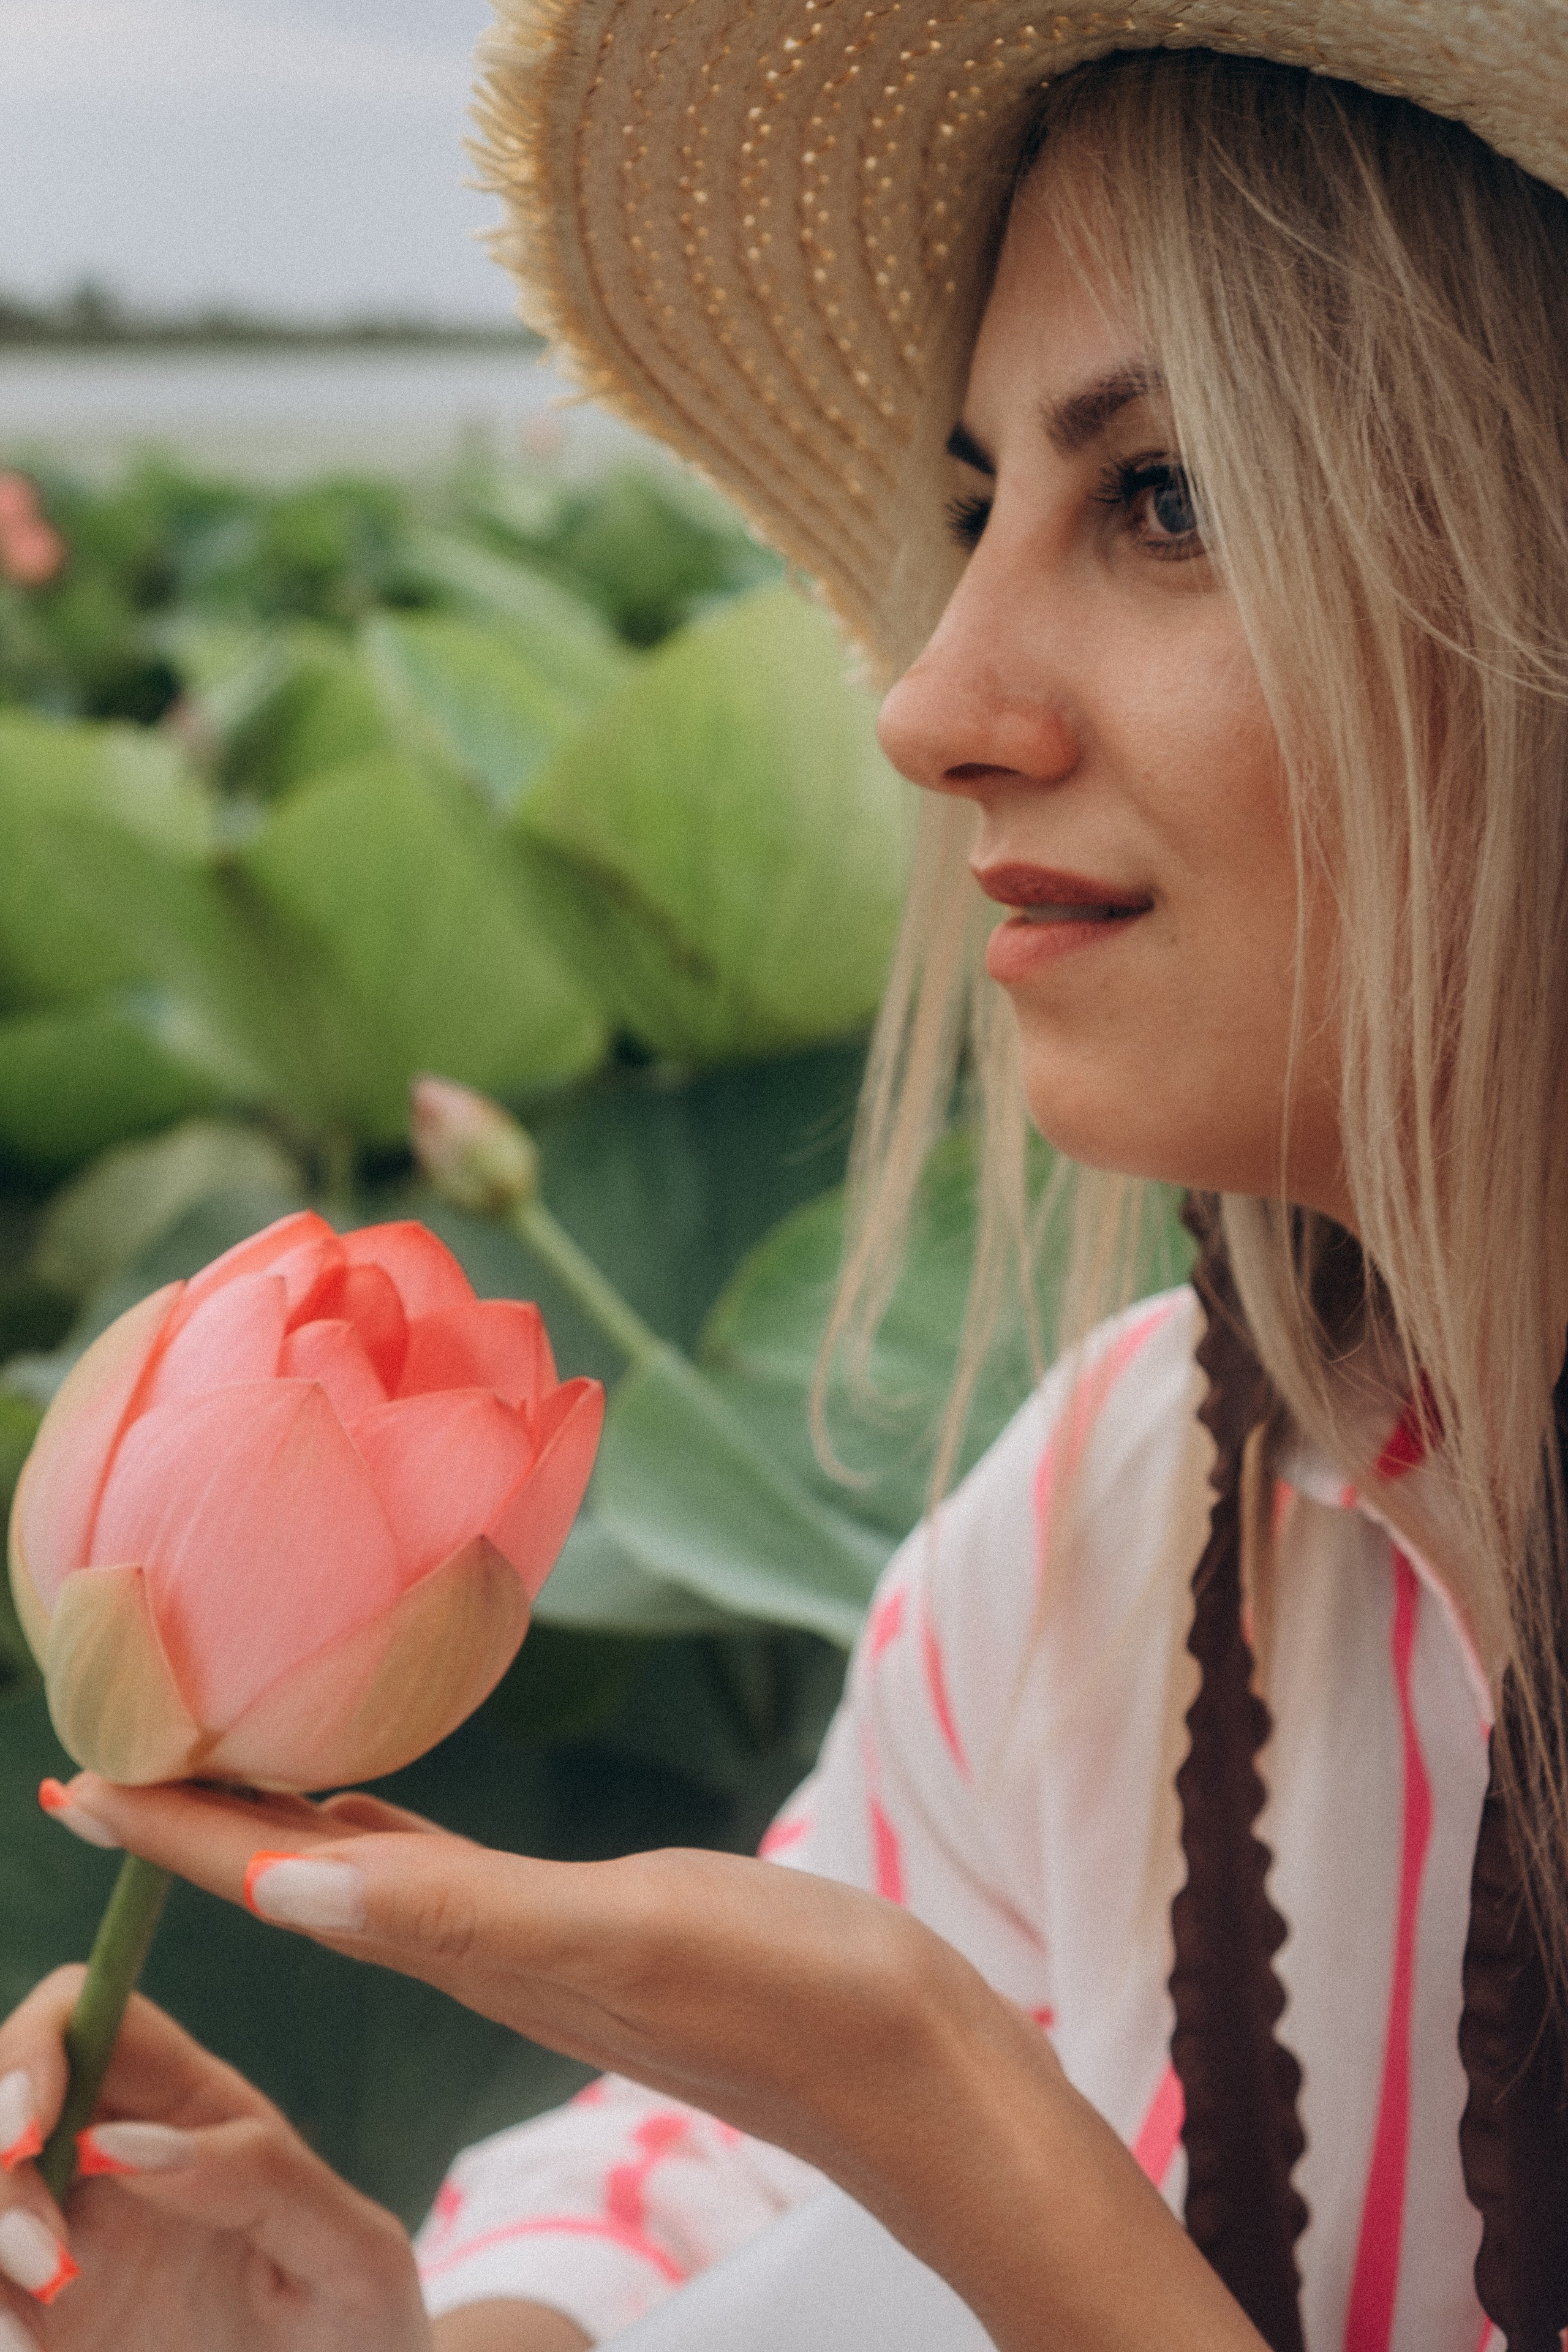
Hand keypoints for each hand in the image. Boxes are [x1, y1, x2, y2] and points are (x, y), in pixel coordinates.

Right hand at [0, 1964, 427, 2351]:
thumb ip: (266, 2180)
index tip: (30, 2128)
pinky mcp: (47, 2328)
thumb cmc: (366, 2338)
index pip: (89, 2020)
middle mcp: (115, 2166)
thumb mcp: (355, 2260)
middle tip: (40, 2261)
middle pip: (8, 2107)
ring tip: (25, 2348)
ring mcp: (70, 2248)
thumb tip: (131, 2142)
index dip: (40, 2050)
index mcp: (197, 2111)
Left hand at [47, 1775, 1267, 2351]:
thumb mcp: (617, 1941)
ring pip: (359, 1874)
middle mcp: (474, 1952)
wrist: (905, 2064)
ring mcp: (530, 1944)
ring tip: (213, 1766)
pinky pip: (443, 1873)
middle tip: (112, 1759)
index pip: (276, 1886)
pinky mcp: (587, 1927)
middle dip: (195, 1826)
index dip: (168, 1839)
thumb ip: (460, 1913)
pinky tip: (366, 1808)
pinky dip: (382, 1832)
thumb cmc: (785, 1997)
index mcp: (464, 1952)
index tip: (73, 1784)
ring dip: (275, 1827)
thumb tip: (288, 1882)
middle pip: (295, 1879)